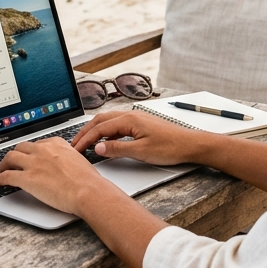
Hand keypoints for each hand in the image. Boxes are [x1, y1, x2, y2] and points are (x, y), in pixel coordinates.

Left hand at [0, 137, 110, 214]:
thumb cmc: (88, 181)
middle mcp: (43, 150)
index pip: (37, 143)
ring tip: (1, 170)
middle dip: (15, 154)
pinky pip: (7, 176)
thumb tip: (65, 166)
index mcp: (56, 144)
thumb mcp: (78, 161)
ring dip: (4, 164)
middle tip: (12, 161)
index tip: (28, 154)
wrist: (88, 191)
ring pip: (10, 157)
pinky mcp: (27, 178)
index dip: (30, 150)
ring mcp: (33, 163)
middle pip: (21, 147)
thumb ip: (67, 159)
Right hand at [69, 110, 211, 166]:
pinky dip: (107, 132)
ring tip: (85, 142)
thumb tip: (98, 149)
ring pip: (108, 121)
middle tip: (74, 144)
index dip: (85, 139)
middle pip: (100, 121)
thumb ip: (118, 150)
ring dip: (95, 131)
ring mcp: (136, 118)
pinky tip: (106, 141)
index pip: (100, 129)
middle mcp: (130, 115)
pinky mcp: (141, 123)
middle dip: (85, 132)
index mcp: (129, 119)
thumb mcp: (141, 152)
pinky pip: (117, 125)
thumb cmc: (171, 147)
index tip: (75, 149)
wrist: (191, 144)